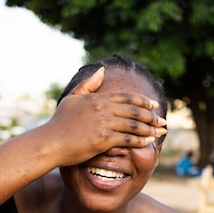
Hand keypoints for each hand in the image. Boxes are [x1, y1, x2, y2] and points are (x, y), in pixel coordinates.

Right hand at [48, 67, 165, 165]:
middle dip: (151, 116)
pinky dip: (140, 141)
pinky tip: (149, 142)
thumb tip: (102, 70)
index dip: (143, 101)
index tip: (154, 105)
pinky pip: (127, 139)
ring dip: (149, 129)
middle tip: (163, 121)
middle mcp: (103, 109)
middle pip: (134, 111)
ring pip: (134, 125)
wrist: (50, 142)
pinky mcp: (103, 139)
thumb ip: (88, 85)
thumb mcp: (72, 99)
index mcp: (98, 99)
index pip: (126, 97)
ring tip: (160, 132)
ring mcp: (104, 124)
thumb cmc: (59, 123)